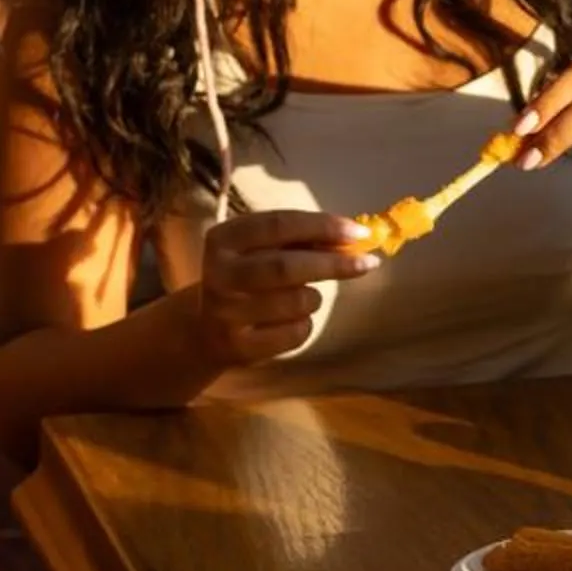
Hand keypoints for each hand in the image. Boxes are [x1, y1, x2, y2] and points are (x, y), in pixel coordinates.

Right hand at [189, 208, 378, 372]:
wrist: (204, 329)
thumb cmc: (247, 279)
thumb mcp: (262, 250)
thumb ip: (302, 241)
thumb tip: (354, 239)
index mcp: (224, 238)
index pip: (279, 224)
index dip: (323, 226)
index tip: (360, 233)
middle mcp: (220, 274)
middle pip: (286, 267)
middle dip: (333, 264)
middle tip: (367, 263)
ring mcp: (226, 313)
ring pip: (295, 302)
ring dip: (314, 298)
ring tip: (305, 297)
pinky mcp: (239, 346)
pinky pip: (294, 333)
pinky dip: (305, 325)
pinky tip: (290, 321)